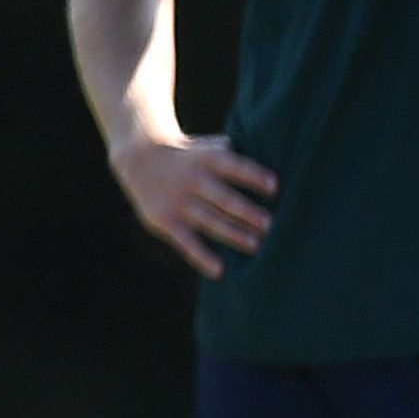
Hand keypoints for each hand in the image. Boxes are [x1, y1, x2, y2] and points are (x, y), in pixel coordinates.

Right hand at [110, 128, 276, 279]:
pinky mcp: (166, 221)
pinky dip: (202, 257)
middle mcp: (193, 180)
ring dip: (234, 235)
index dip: (254, 176)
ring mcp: (179, 202)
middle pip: (224, 199)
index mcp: (208, 159)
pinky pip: (186, 242)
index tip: (276, 187)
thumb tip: (280, 156)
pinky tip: (219, 271)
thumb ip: (238, 155)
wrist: (139, 159)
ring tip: (257, 247)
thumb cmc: (190, 155)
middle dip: (248, 213)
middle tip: (272, 226)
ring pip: (210, 221)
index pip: (234, 167)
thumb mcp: (208, 146)